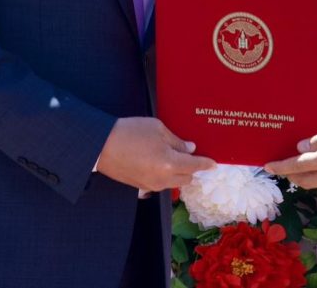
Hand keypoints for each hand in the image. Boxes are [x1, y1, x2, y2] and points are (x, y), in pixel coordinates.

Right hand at [95, 117, 214, 190]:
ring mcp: (150, 185)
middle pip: (186, 179)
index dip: (206, 164)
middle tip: (193, 156)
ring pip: (173, 183)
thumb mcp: (158, 129)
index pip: (195, 166)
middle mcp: (162, 179)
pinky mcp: (140, 187)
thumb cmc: (131, 132)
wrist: (102, 146)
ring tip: (176, 157)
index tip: (214, 164)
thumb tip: (190, 148)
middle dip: (193, 169)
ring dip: (179, 173)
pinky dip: (166, 176)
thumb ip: (176, 141)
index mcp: (170, 163)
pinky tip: (162, 163)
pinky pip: (160, 184)